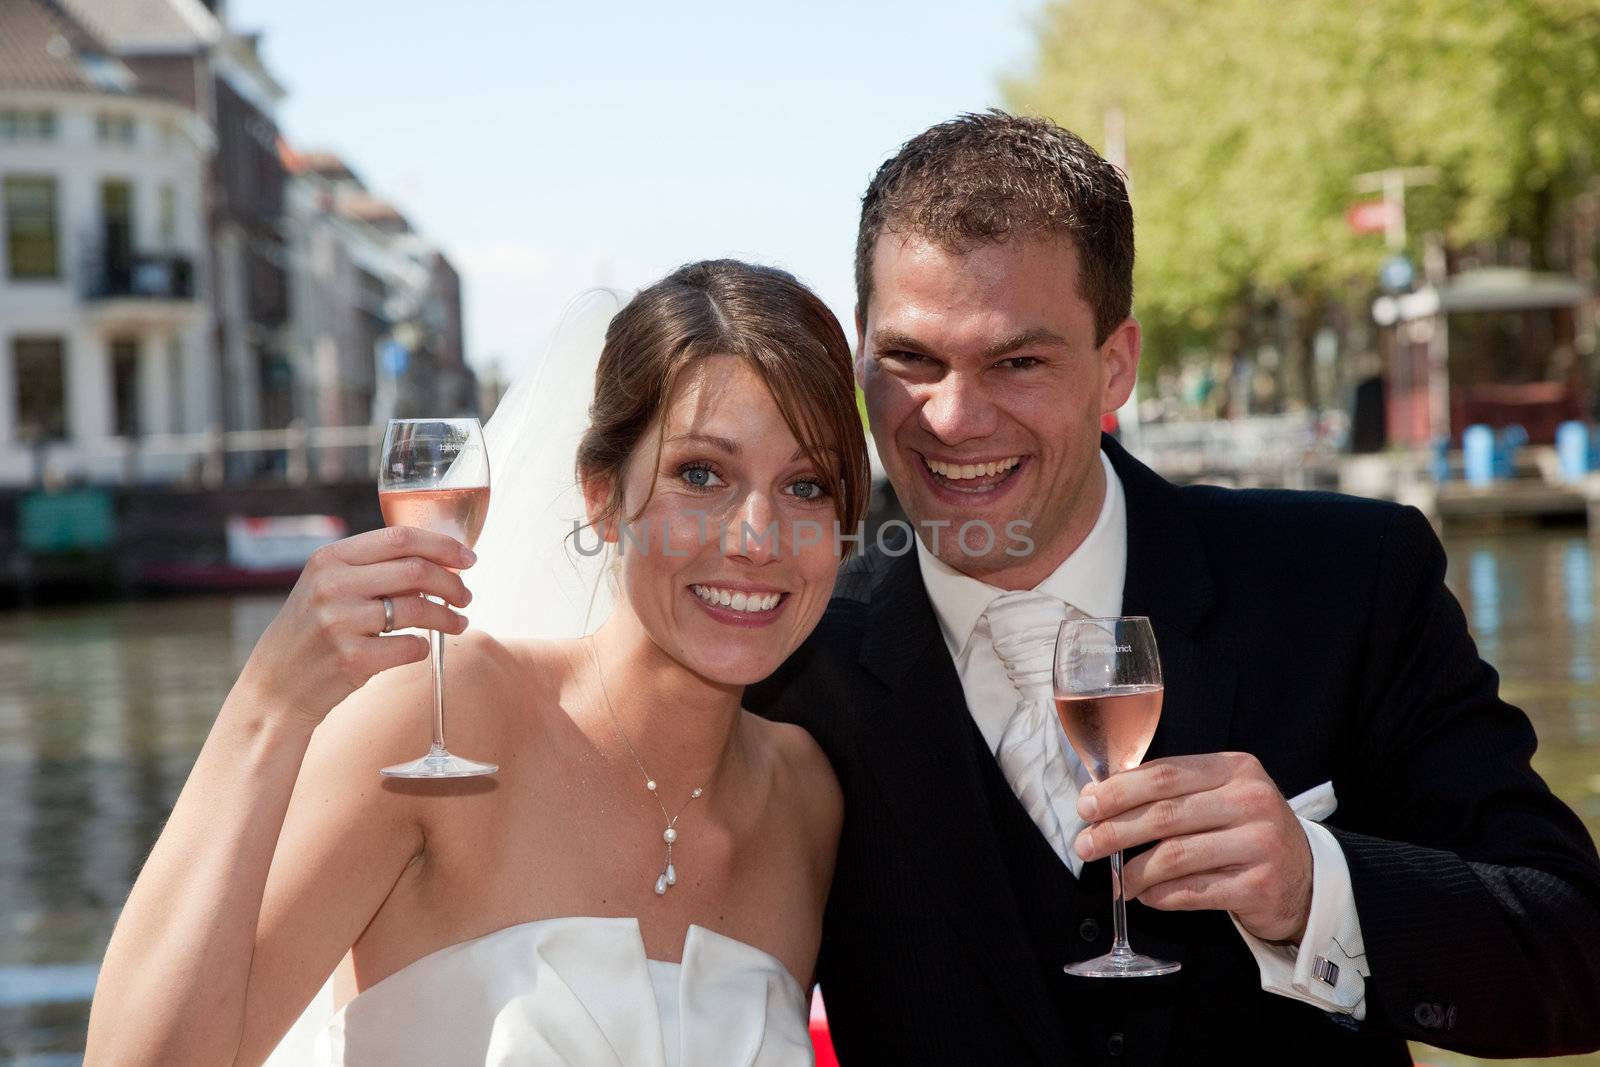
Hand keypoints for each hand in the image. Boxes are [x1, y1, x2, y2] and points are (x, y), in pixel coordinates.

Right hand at [234, 525, 474, 727]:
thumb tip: (438, 559)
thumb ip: (371, 568)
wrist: (276, 686)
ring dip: (448, 617)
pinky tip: (419, 648)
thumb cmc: (312, 632)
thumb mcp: (327, 586)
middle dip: (452, 583)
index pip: (400, 537)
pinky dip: (423, 648)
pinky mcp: (352, 660)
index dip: (442, 545)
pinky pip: (410, 647)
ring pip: (419, 610)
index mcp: (329, 558)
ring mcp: (341, 623)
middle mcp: (332, 586)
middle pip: (416, 571)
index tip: (468, 558)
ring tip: (457, 622)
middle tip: (466, 595)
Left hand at [1074, 752, 1313, 942]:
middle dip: (1115, 831)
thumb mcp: (1219, 796)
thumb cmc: (1244, 832)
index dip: (1117, 791)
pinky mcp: (1260, 886)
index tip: (1085, 805)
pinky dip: (1161, 896)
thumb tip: (1100, 799)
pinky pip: (1193, 892)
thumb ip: (1171, 791)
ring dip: (1135, 871)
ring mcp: (1259, 844)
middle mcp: (1251, 801)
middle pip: (1164, 814)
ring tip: (1118, 881)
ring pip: (1175, 856)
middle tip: (1085, 845)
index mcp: (1235, 769)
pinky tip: (1146, 896)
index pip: (1163, 775)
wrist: (1305, 878)